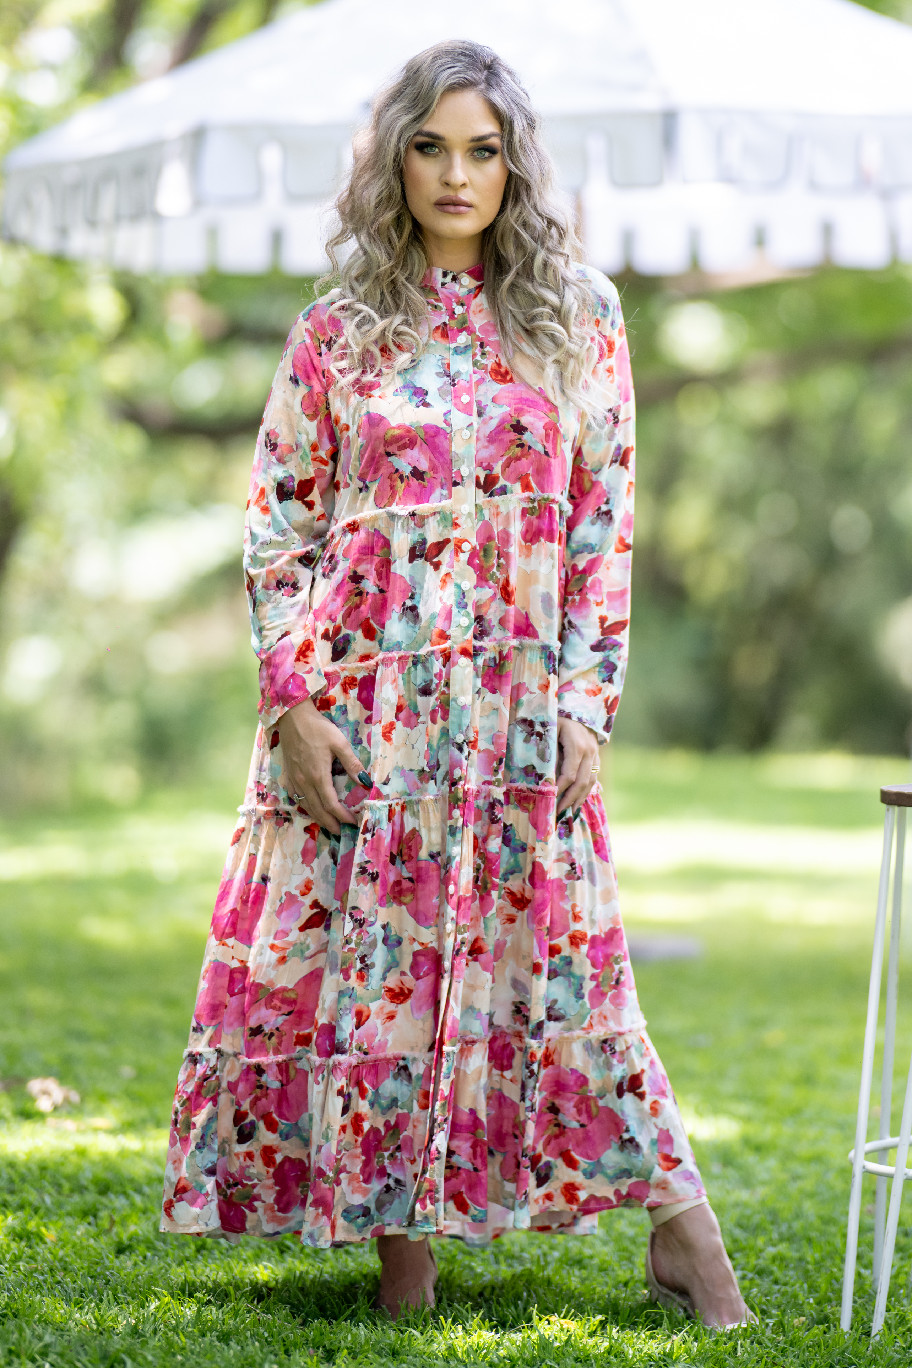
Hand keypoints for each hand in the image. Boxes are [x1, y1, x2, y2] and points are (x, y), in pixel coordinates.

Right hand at [276, 697, 371, 834]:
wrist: (292, 717)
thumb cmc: (318, 729)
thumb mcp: (339, 743)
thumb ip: (352, 764)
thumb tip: (366, 782)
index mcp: (318, 776)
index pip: (331, 805)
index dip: (342, 816)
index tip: (353, 822)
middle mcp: (304, 782)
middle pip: (318, 810)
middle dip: (330, 823)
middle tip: (341, 832)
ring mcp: (294, 780)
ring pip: (306, 806)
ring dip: (318, 818)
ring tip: (329, 825)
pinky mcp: (288, 775)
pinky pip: (296, 797)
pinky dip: (305, 806)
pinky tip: (311, 807)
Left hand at [556, 715, 600, 816]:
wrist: (577, 706)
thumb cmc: (557, 717)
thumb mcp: (549, 729)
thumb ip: (547, 749)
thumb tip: (542, 775)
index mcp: (576, 744)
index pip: (569, 773)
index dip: (560, 788)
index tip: (550, 799)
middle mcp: (589, 750)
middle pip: (582, 780)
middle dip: (570, 799)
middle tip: (559, 813)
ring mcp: (595, 754)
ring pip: (590, 781)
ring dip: (580, 798)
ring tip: (570, 813)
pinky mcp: (596, 756)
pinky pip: (593, 777)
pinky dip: (586, 791)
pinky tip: (578, 801)